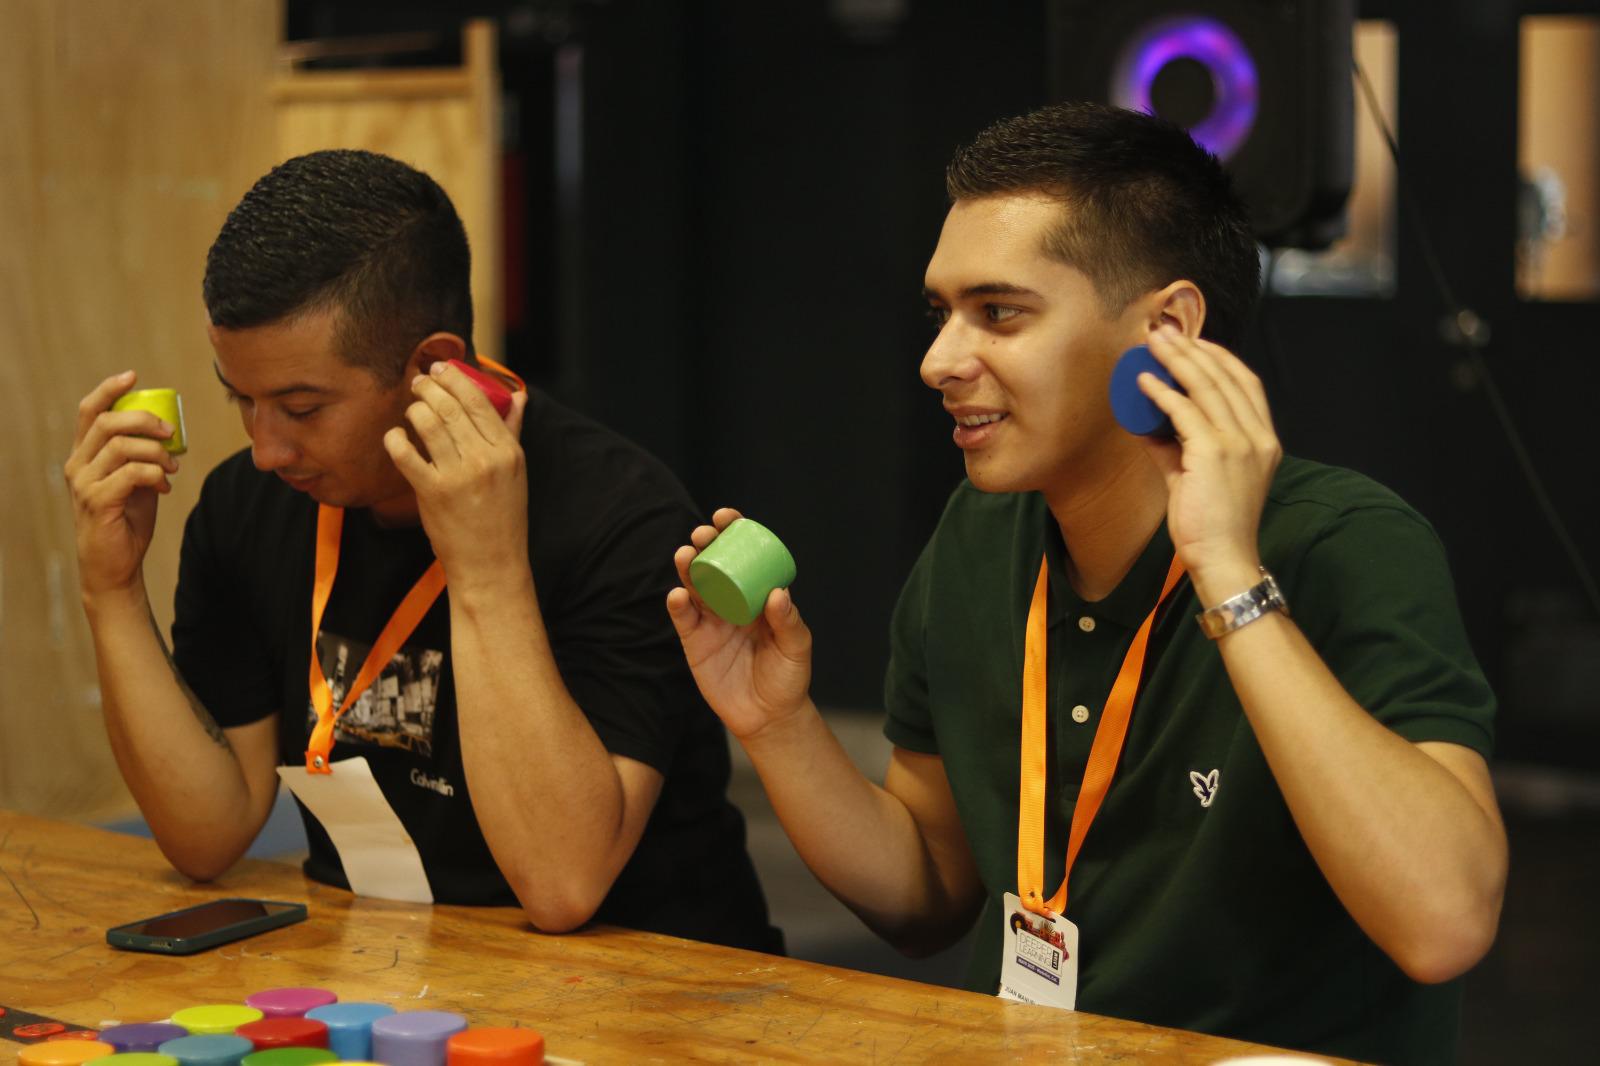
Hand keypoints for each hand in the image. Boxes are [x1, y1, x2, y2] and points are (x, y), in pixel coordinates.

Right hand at [64, 370, 180, 598]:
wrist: (115, 565)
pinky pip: (132, 473)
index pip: (88, 411)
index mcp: (84, 455)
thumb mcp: (135, 481)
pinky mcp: (98, 502)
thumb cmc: (126, 520)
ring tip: (172, 467)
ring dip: (156, 452)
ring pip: (122, 446)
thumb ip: (141, 456)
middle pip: (107, 422)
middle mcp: (77, 465)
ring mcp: (85, 483)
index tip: (132, 375)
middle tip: (171, 433)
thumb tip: (167, 433)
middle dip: (145, 420)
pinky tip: (165, 487)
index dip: (109, 389)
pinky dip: (155, 474)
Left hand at [383, 362, 528, 593]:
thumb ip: (513, 430)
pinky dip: (396, 439)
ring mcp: (458, 476)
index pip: (479, 401)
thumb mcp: (516, 471)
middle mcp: (485, 459)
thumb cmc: (503, 516)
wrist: (491, 563)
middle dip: (429, 387)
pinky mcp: (432, 492)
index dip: (455, 378)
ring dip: (414, 409)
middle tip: (418, 382)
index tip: (440, 369)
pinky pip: (406, 453)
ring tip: (412, 410)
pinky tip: (396, 436)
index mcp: (508, 451)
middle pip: (450, 407)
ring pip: (428, 423)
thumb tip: (519, 395)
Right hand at [665, 508, 812, 739]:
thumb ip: (789, 622)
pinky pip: (683, 619)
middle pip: (713, 565)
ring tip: (686, 555)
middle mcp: (731, 602)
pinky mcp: (695, 642)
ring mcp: (711, 620)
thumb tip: (777, 593)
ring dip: (687, 569)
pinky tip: (677, 595)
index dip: (733, 533)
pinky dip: (678, 605)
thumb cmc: (788, 678)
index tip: (726, 518)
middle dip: (705, 545)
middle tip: (702, 534)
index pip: (743, 556)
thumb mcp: (797, 648)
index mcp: (757, 595)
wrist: (768, 717)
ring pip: (694, 587)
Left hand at [1138, 325, 1281, 605]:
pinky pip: (1185, 412)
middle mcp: (1258, 437)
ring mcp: (1240, 444)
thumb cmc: (1210, 524)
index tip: (1192, 342)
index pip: (1246, 383)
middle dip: (1193, 349)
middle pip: (1226, 376)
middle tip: (1164, 331)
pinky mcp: (1215, 454)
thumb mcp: (1196, 478)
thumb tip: (1148, 422)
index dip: (1219, 357)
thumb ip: (1177, 448)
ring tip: (1153, 343)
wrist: (1223, 559)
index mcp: (1263, 441)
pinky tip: (1144, 382)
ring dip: (1177, 360)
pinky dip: (1163, 393)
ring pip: (1207, 387)